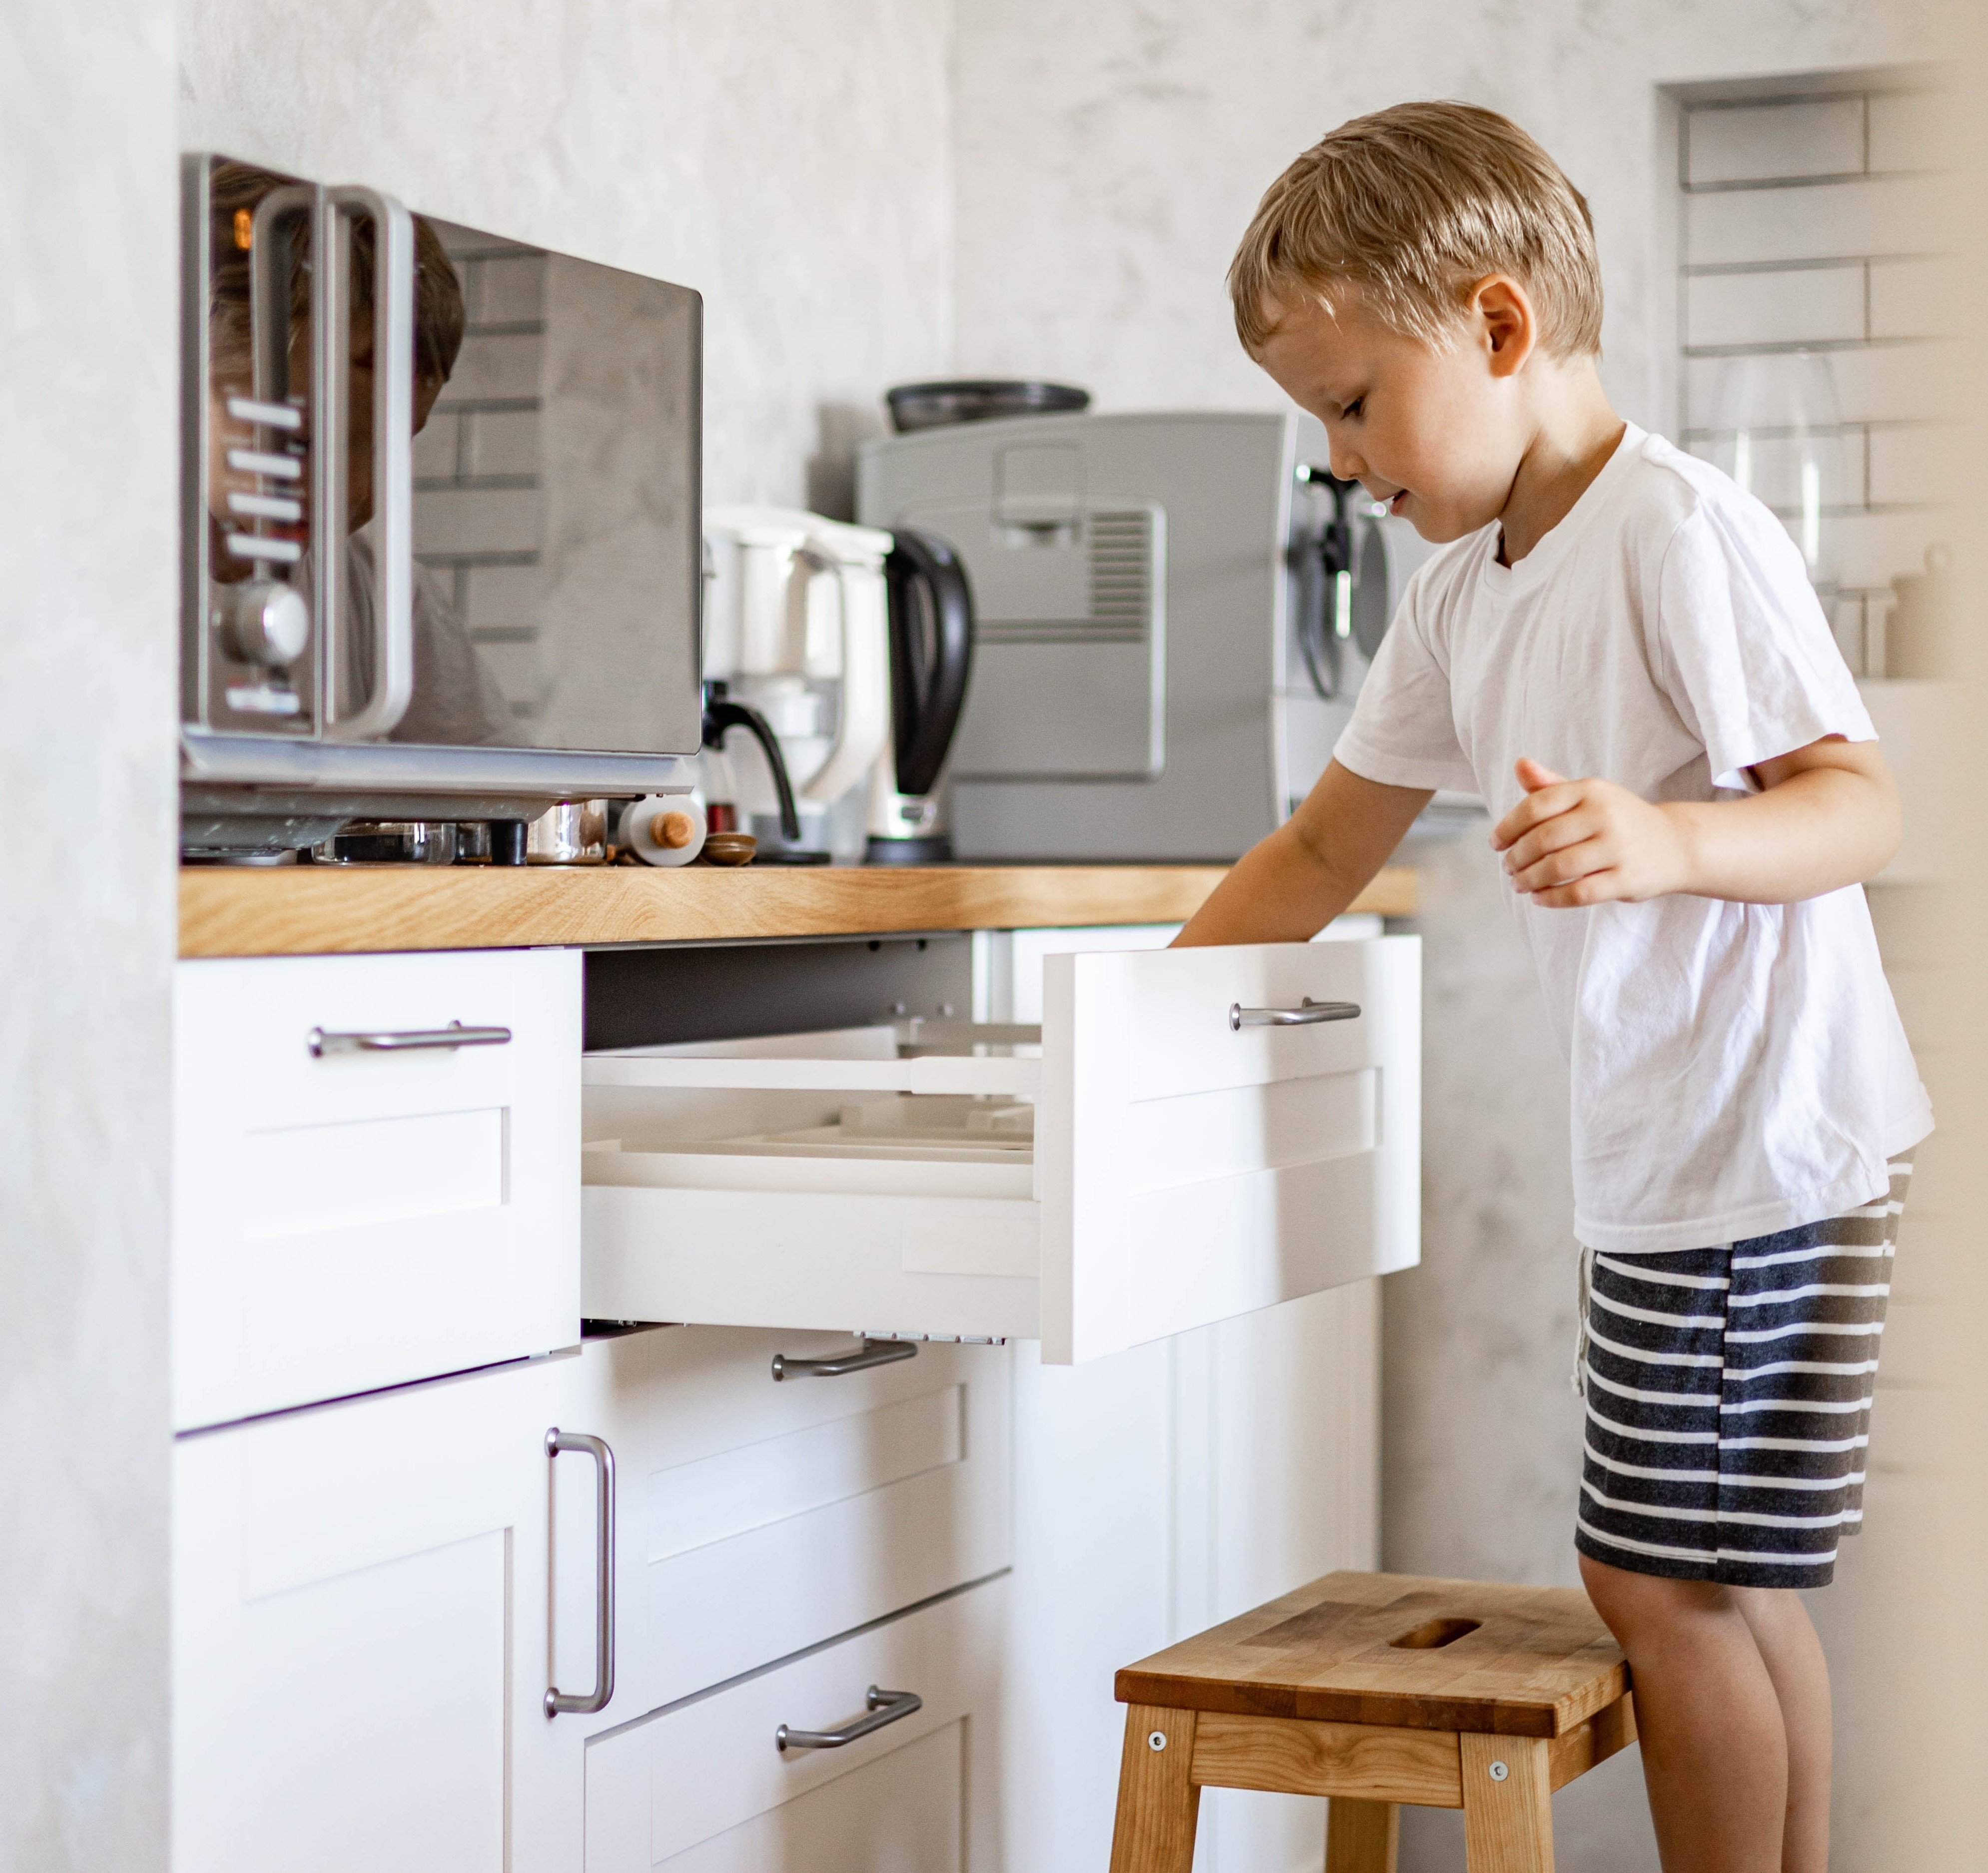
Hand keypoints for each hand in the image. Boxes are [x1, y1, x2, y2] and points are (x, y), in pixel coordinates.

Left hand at [1490, 758, 1690, 906]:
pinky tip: (1539, 897)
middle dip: (1516, 858)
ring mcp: (1618, 847)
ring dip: (1529, 879)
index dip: (1508, 827)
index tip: (1496, 844)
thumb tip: (1519, 764)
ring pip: (1557, 868)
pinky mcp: (1627, 879)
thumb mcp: (1589, 796)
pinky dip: (1550, 898)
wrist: (1675, 844)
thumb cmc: (1619, 819)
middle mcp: (1605, 815)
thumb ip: (1551, 785)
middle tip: (1508, 868)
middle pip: (1542, 840)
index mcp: (1591, 790)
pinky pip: (1578, 892)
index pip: (1535, 806)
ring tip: (1519, 884)